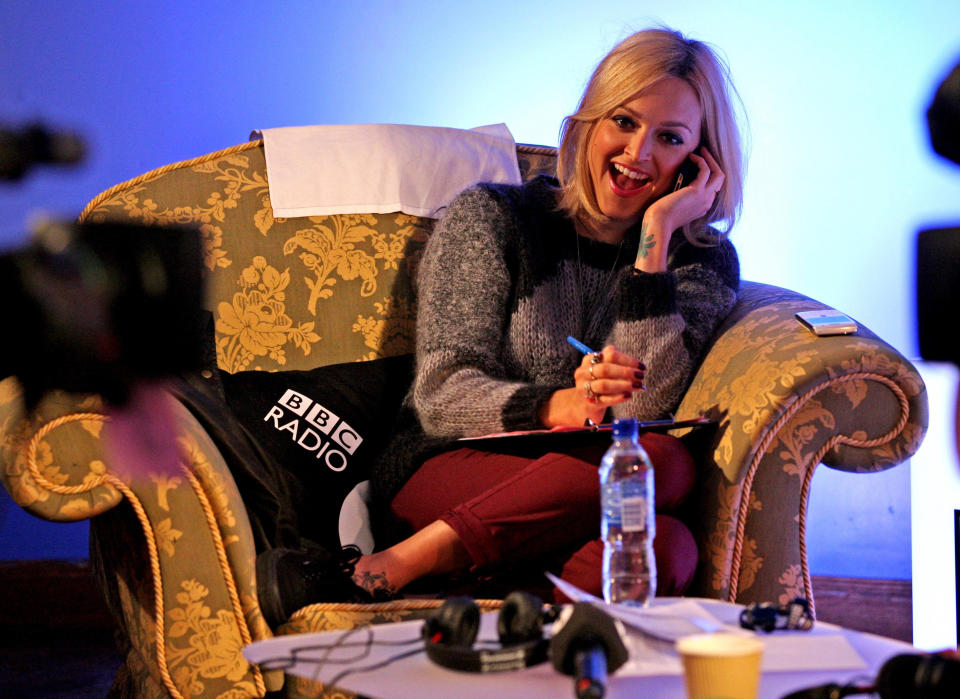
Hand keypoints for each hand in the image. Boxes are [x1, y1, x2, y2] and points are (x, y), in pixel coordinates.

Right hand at [539, 346, 645, 427]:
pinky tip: (628, 395)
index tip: (641, 366)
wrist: (582, 404)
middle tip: (641, 376)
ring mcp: (584, 388)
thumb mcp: (604, 371)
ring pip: (604, 384)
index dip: (628, 360)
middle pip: (605, 369)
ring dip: (623, 385)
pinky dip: (619, 397)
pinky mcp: (588, 402)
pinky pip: (605, 399)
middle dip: (626, 372)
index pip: (610, 354)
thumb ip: (618, 366)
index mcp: (589, 360)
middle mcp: (584, 372)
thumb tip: (640, 370)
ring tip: (637, 386)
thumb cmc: (598, 384)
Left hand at [635, 148, 725, 271]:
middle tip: (705, 152)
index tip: (701, 162)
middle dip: (714, 163)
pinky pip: (705, 170)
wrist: (658, 224)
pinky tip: (691, 156)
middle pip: (720, 179)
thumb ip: (680, 197)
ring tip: (701, 149)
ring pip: (717, 172)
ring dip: (710, 158)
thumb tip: (676, 185)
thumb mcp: (675, 206)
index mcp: (702, 207)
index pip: (714, 187)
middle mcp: (707, 202)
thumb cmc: (660, 216)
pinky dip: (701, 160)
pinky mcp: (697, 191)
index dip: (710, 173)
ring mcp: (704, 197)